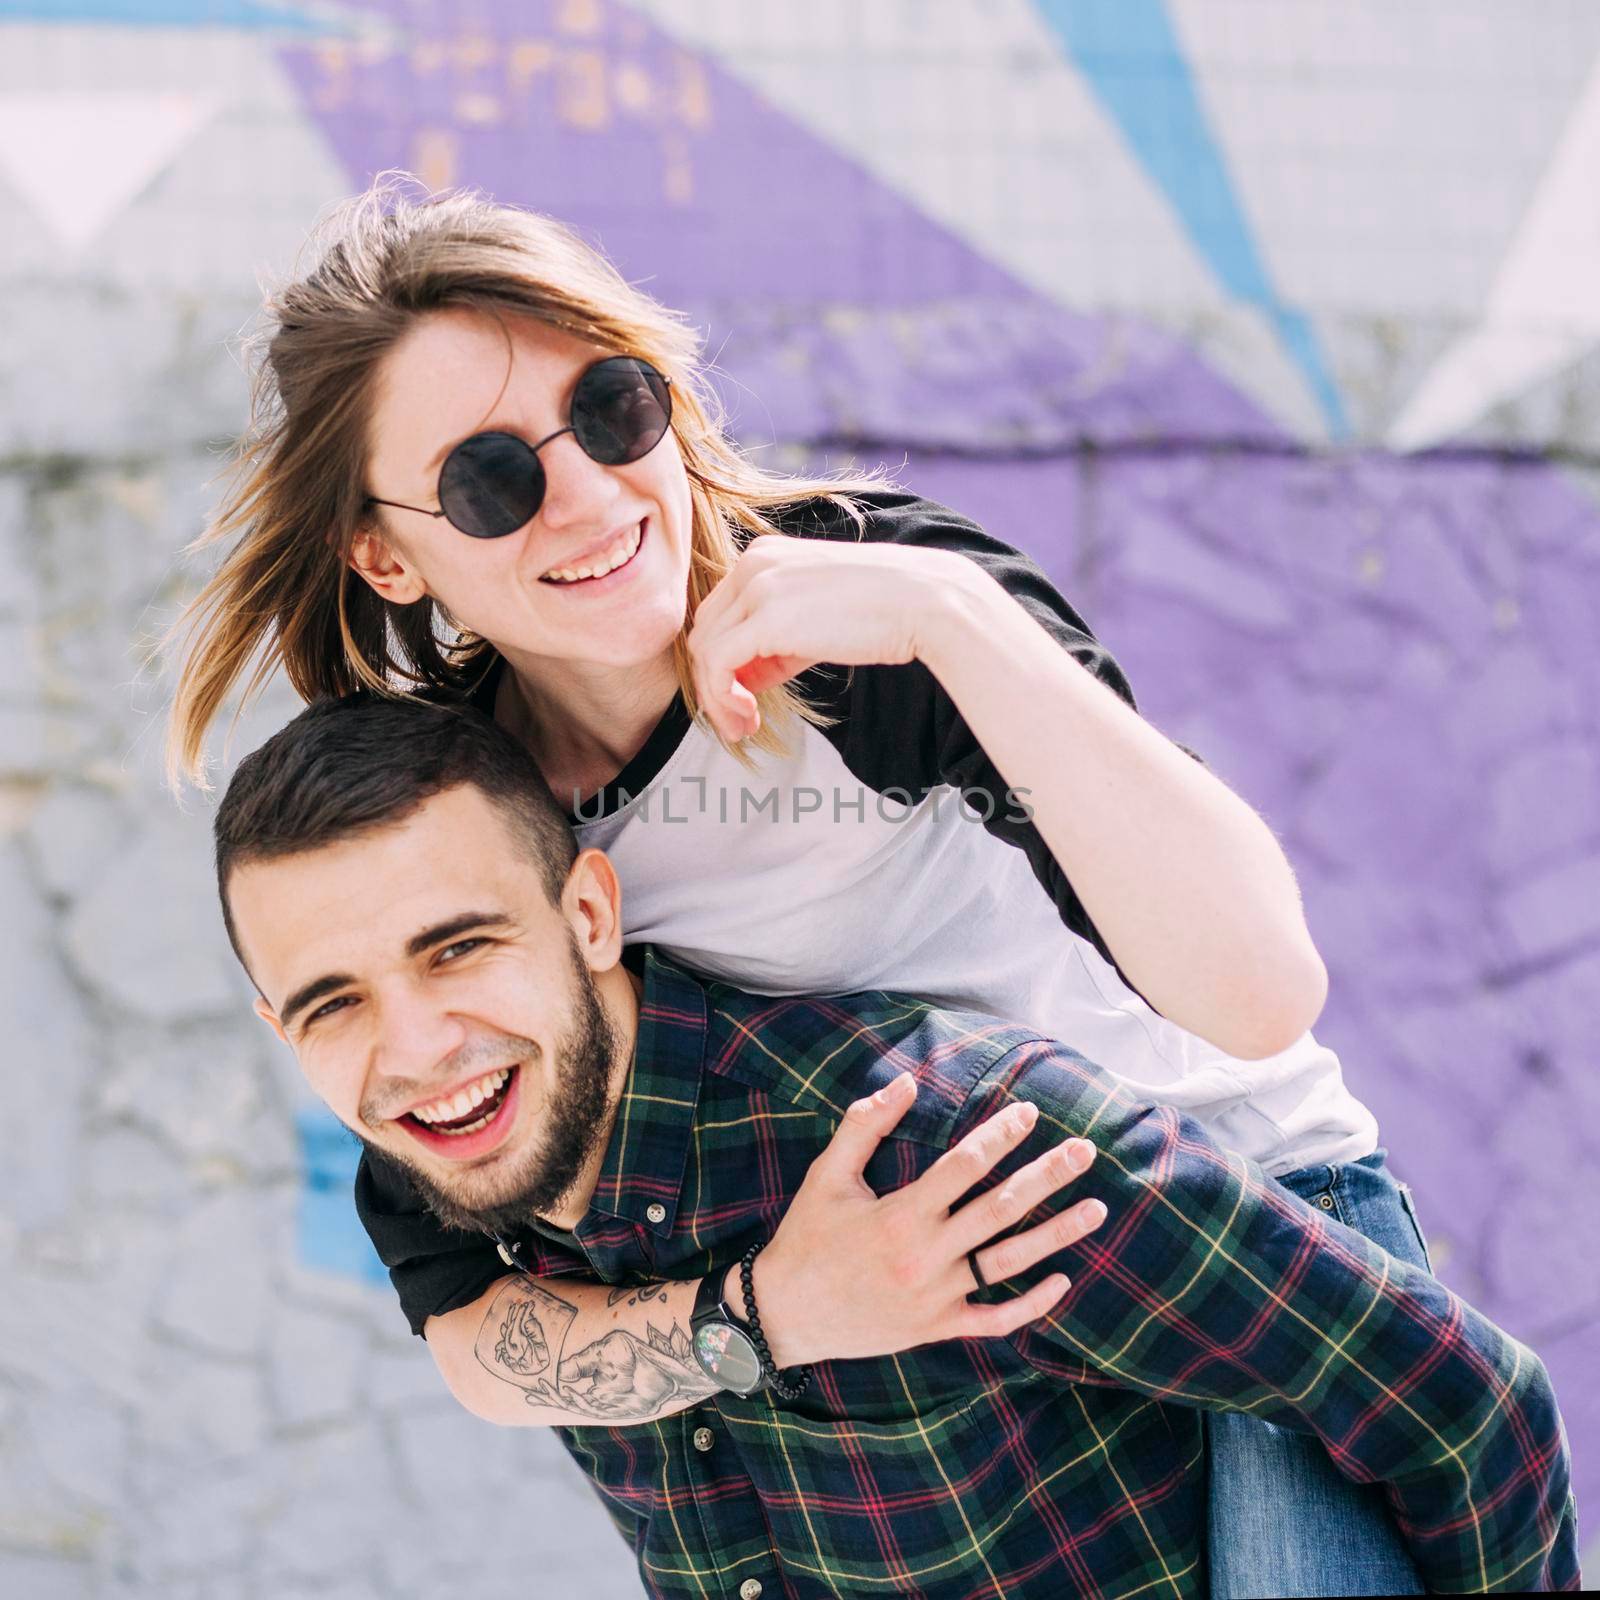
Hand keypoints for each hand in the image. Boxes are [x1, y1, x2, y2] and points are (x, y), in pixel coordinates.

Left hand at [686, 534, 971, 742]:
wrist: (924, 601)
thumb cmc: (882, 611)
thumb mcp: (817, 618)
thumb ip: (777, 642)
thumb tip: (746, 678)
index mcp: (763, 556)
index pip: (720, 613)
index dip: (722, 660)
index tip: (743, 697)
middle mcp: (752, 565)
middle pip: (705, 631)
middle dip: (712, 682)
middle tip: (738, 720)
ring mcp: (757, 589)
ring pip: (705, 650)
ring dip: (716, 698)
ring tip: (742, 725)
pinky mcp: (766, 620)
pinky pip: (718, 665)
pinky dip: (722, 697)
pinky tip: (747, 715)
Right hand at [734, 1071, 1104, 1368]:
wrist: (785, 1316)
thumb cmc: (807, 1237)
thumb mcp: (828, 1175)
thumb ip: (864, 1126)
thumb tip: (903, 1082)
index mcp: (900, 1215)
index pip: (964, 1165)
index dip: (1000, 1135)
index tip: (1029, 1111)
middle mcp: (925, 1256)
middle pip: (1000, 1208)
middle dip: (1047, 1176)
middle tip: (1085, 1150)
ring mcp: (936, 1297)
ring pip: (1009, 1261)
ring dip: (1057, 1234)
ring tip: (1096, 1208)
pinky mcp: (937, 1328)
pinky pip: (994, 1318)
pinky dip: (1031, 1303)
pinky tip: (1063, 1279)